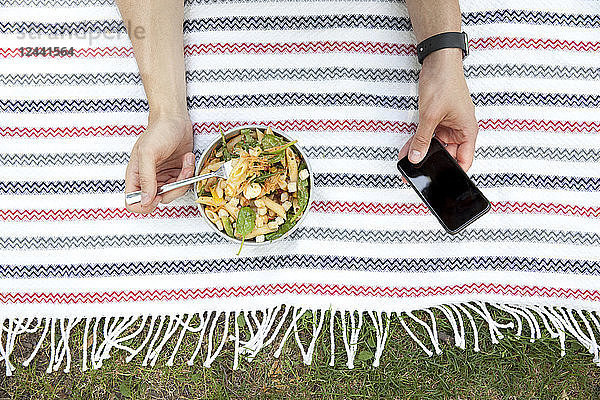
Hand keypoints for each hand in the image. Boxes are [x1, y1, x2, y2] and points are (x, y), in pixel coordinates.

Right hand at [125, 115, 194, 213]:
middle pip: (158, 201)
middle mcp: (148, 180)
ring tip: (186, 161)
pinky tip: (188, 158)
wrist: (175, 119)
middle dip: (173, 189)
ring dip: (184, 179)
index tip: (157, 194)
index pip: (133, 203)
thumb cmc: (158, 131)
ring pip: (174, 193)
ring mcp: (163, 178)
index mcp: (136, 176)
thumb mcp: (148, 153)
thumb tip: (145, 200)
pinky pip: (184, 183)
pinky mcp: (177, 174)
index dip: (145, 205)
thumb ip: (146, 179)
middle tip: (178, 175)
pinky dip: (189, 173)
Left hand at [399, 48, 478, 180]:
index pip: (464, 161)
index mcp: (467, 132)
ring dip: (422, 153)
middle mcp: (459, 131)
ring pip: (434, 146)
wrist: (438, 61)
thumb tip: (416, 158)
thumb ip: (423, 139)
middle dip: (432, 164)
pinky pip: (427, 136)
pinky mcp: (436, 120)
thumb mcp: (430, 116)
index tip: (441, 184)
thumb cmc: (444, 83)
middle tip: (418, 175)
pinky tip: (406, 151)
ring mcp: (447, 126)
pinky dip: (417, 142)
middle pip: (447, 155)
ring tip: (408, 165)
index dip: (454, 173)